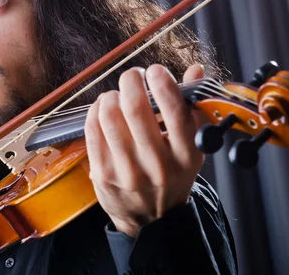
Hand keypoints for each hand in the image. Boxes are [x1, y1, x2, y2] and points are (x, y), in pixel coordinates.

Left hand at [84, 64, 205, 236]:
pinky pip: (92, 130)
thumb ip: (193, 106)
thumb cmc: (172, 174)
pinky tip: (103, 108)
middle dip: (131, 81)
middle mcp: (158, 164)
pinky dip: (96, 110)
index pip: (176, 112)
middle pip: (136, 108)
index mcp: (186, 154)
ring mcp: (128, 171)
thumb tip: (196, 69)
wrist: (151, 218)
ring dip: (111, 96)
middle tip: (133, 76)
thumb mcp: (192, 146)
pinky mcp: (103, 173)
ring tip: (117, 96)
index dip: (163, 84)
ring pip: (110, 116)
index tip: (155, 71)